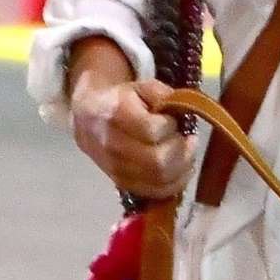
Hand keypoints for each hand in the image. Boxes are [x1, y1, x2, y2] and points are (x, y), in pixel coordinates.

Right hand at [70, 73, 190, 201]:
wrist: (90, 119)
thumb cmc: (123, 100)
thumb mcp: (143, 87)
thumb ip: (165, 96)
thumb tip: (185, 113)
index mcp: (118, 114)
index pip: (152, 130)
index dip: (171, 127)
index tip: (174, 122)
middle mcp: (114, 144)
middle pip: (158, 161)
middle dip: (182, 152)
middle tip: (189, 141)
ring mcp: (116, 168)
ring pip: (159, 180)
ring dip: (182, 169)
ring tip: (187, 154)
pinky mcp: (122, 183)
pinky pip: (155, 192)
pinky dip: (174, 184)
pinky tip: (181, 170)